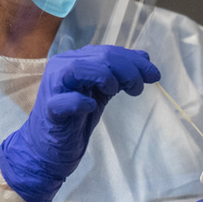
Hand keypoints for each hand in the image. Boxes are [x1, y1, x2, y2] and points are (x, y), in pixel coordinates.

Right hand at [0, 45, 159, 201]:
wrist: (48, 149)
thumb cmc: (75, 120)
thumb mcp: (101, 93)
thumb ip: (119, 75)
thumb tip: (144, 57)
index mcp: (75, 61)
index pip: (108, 52)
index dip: (134, 61)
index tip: (154, 75)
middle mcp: (62, 68)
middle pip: (100, 58)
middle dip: (128, 70)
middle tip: (139, 88)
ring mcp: (53, 88)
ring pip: (79, 69)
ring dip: (106, 78)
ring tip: (116, 92)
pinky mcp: (50, 111)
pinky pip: (64, 101)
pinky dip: (80, 102)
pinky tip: (91, 107)